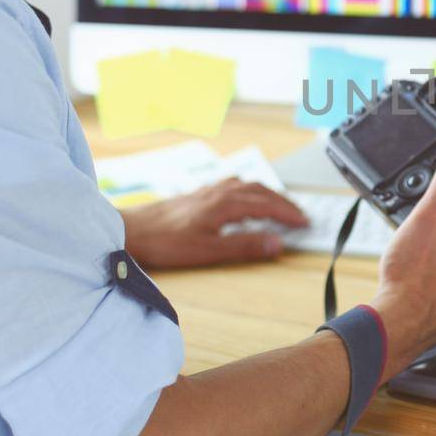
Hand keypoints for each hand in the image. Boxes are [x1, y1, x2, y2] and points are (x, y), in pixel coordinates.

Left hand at [120, 177, 308, 269]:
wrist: (131, 230)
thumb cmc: (166, 242)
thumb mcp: (209, 250)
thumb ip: (245, 246)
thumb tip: (277, 243)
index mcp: (226, 204)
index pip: (267, 205)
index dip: (288, 214)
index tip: (304, 223)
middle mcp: (219, 192)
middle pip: (261, 191)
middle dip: (283, 202)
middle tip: (299, 215)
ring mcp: (208, 191)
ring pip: (247, 185)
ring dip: (267, 194)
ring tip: (279, 205)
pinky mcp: (197, 194)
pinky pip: (232, 185)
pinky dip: (248, 190)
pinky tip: (243, 197)